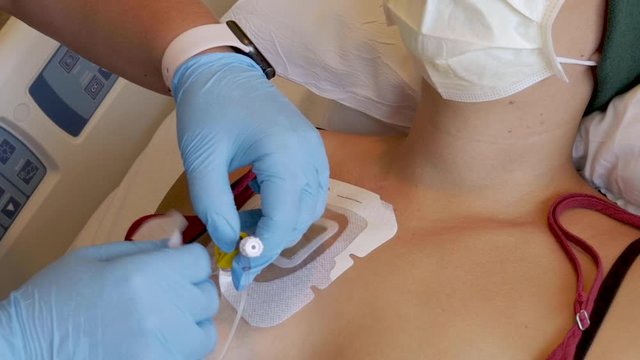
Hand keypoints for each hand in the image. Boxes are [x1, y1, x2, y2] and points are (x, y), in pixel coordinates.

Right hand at [0, 240, 217, 359]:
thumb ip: (145, 248)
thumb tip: (181, 238)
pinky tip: (155, 341)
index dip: (188, 261)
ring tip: (160, 321)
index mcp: (144, 275)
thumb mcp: (94, 258)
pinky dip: (181, 347)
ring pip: (205, 329)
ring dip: (190, 323)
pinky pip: (191, 355)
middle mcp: (160, 311)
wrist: (26, 350)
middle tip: (164, 295)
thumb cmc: (56, 299)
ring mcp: (162, 347)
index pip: (199, 261)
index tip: (175, 267)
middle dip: (190, 290)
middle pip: (207, 295)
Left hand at [173, 53, 329, 289]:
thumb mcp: (201, 160)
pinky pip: (311, 192)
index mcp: (284, 152)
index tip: (239, 267)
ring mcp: (316, 151)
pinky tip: (261, 210)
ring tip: (246, 230)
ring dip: (282, 227)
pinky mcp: (312, 151)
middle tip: (238, 255)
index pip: (284, 216)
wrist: (221, 72)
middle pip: (302, 216)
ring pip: (311, 208)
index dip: (263, 247)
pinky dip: (290, 210)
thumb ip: (213, 206)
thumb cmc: (208, 111)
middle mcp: (310, 153)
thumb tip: (230, 244)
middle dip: (272, 242)